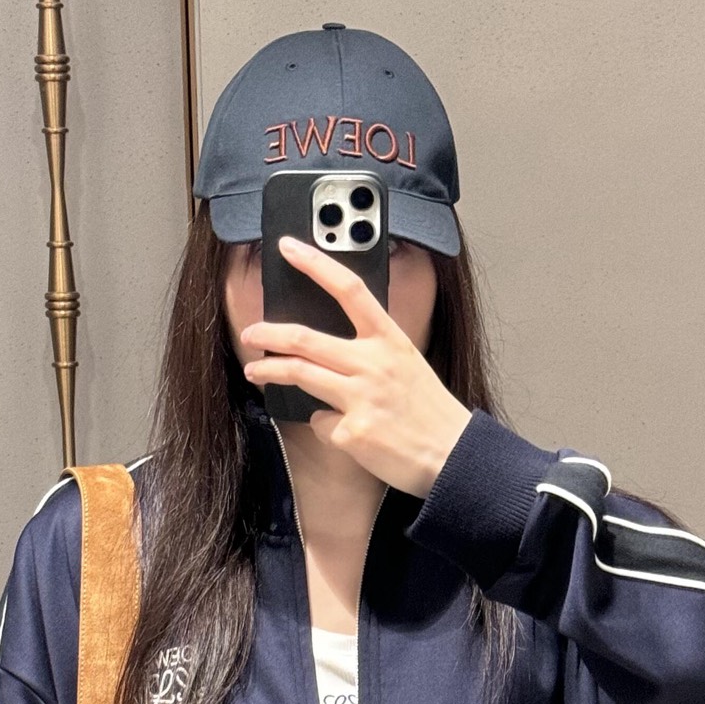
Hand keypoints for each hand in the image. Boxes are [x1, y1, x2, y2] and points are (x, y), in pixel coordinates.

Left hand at [241, 235, 472, 498]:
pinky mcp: (352, 432)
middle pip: (305, 339)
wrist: (453, 455)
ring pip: (299, 375)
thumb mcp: (408, 364)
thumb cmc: (429, 411)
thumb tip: (327, 352)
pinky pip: (321, 422)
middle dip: (268, 334)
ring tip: (256, 373)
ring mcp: (361, 398)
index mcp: (390, 340)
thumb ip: (372, 352)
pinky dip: (327, 427)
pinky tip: (349, 433)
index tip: (290, 248)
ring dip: (269, 373)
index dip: (316, 264)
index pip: (350, 289)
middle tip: (252, 334)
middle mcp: (373, 363)